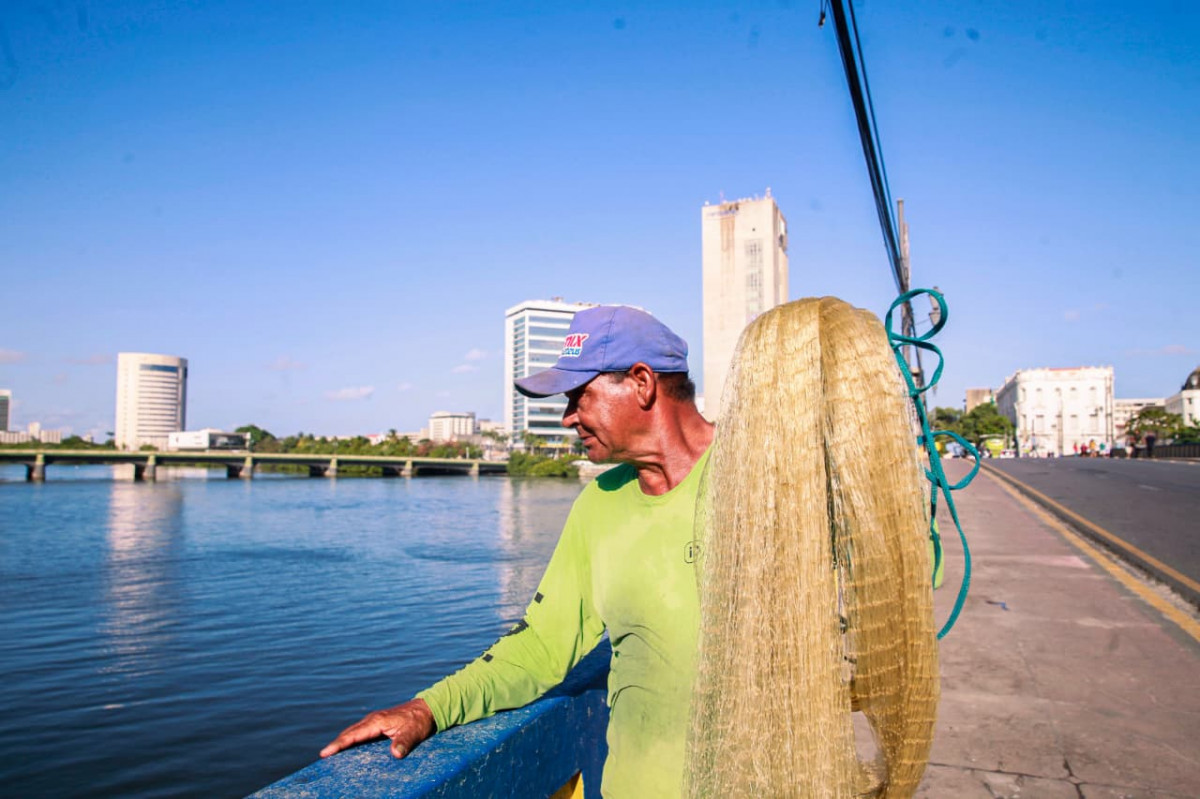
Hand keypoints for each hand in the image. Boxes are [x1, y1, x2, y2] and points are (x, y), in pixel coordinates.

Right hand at [319, 698, 436, 758]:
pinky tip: (348, 748)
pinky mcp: (377, 724)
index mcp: (377, 721)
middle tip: (323, 756)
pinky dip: (350, 739)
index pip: (354, 735)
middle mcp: (372, 720)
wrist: (426, 709)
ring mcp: (374, 721)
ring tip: (330, 754)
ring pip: (353, 732)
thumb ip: (404, 742)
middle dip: (336, 744)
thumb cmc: (419, 721)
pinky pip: (359, 732)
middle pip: (349, 733)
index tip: (325, 753)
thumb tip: (395, 754)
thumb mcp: (414, 732)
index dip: (339, 744)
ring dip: (342, 741)